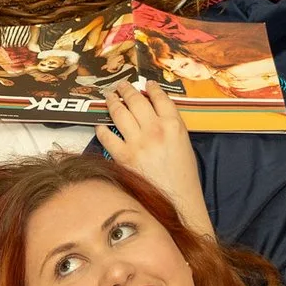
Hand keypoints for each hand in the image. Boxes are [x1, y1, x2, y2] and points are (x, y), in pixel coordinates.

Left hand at [97, 82, 211, 236]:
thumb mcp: (184, 144)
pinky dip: (102, 128)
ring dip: (113, 101)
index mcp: (174, 125)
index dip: (151, 88)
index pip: (160, 98)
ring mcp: (137, 143)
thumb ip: (171, 126)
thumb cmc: (183, 175)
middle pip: (136, 100)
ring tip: (110, 96)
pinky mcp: (123, 156)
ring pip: (120, 113)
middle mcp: (155, 130)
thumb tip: (154, 113)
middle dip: (127, 90)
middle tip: (121, 86)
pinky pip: (107, 136)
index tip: (146, 84)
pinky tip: (101, 124)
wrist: (178, 201)